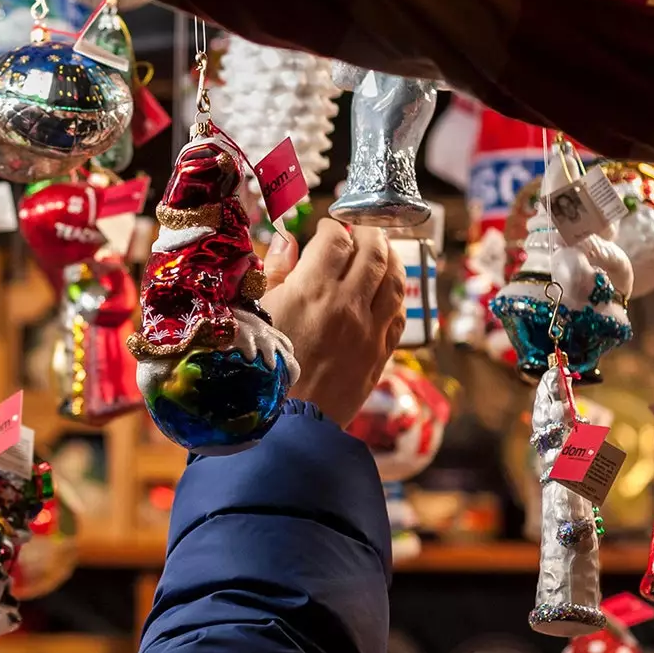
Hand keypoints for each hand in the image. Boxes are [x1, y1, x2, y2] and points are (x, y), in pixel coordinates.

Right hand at [261, 219, 403, 425]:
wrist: (282, 425)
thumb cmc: (257, 370)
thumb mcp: (253, 313)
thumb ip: (274, 272)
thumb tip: (287, 240)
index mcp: (311, 289)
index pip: (337, 238)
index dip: (332, 227)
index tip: (326, 229)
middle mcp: (347, 304)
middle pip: (373, 251)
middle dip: (368, 233)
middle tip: (360, 231)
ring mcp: (369, 330)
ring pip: (394, 279)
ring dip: (390, 258)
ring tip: (381, 252)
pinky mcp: (379, 355)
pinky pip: (400, 315)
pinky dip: (397, 295)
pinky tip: (389, 291)